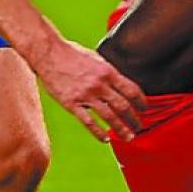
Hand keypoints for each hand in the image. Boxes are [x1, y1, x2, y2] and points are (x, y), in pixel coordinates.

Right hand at [29, 37, 145, 141]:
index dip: (141, 102)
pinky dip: (99, 132)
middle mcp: (99, 84)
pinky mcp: (71, 103)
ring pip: (109, 117)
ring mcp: (85, 95)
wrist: (48, 53)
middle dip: (134, 119)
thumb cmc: (71, 53)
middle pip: (123, 106)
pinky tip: (105, 138)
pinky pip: (89, 122)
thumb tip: (120, 83)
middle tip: (138, 127)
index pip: (131, 90)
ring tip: (128, 137)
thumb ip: (108, 72)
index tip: (144, 109)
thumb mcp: (95, 58)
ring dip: (122, 129)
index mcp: (107, 71)